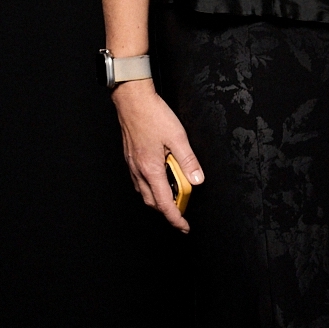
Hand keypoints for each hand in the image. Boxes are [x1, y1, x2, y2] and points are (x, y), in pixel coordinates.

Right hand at [111, 81, 202, 232]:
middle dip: (167, 211)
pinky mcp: (130, 158)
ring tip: (174, 195)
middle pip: (152, 202)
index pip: (164, 203)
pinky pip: (140, 181)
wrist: (132, 100)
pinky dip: (151, 187)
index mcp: (151, 169)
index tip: (184, 227)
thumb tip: (197, 180)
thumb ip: (189, 161)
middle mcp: (138, 171)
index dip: (175, 218)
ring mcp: (132, 165)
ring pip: (144, 192)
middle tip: (182, 212)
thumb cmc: (153, 115)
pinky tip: (161, 178)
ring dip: (159, 199)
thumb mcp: (178, 137)